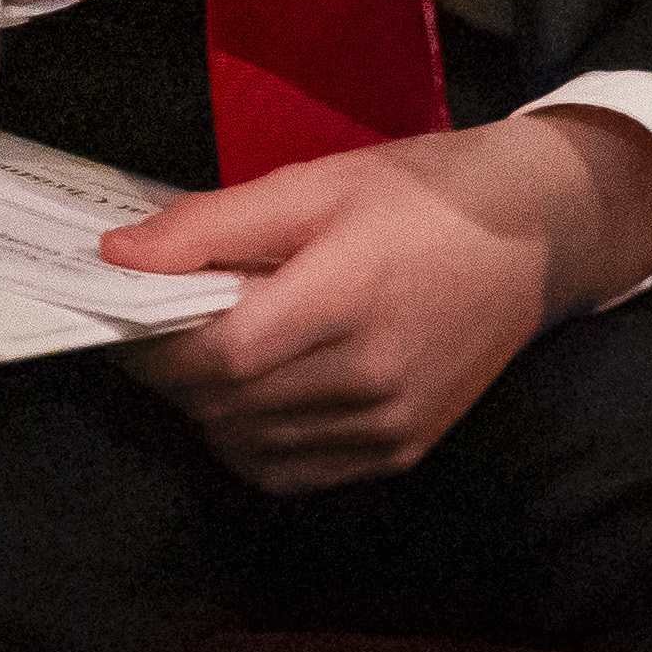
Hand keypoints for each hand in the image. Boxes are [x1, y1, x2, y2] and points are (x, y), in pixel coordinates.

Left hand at [102, 109, 651, 491]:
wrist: (534, 235)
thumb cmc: (423, 193)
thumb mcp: (317, 182)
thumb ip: (212, 224)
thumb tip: (117, 257)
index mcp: (347, 298)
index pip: (218, 356)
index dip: (155, 344)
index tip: (130, 311)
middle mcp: (369, 377)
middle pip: (225, 405)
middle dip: (176, 370)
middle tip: (169, 324)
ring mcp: (388, 424)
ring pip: (248, 445)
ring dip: (211, 407)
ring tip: (221, 351)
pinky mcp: (401, 450)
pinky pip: (291, 469)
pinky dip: (254, 439)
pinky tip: (261, 392)